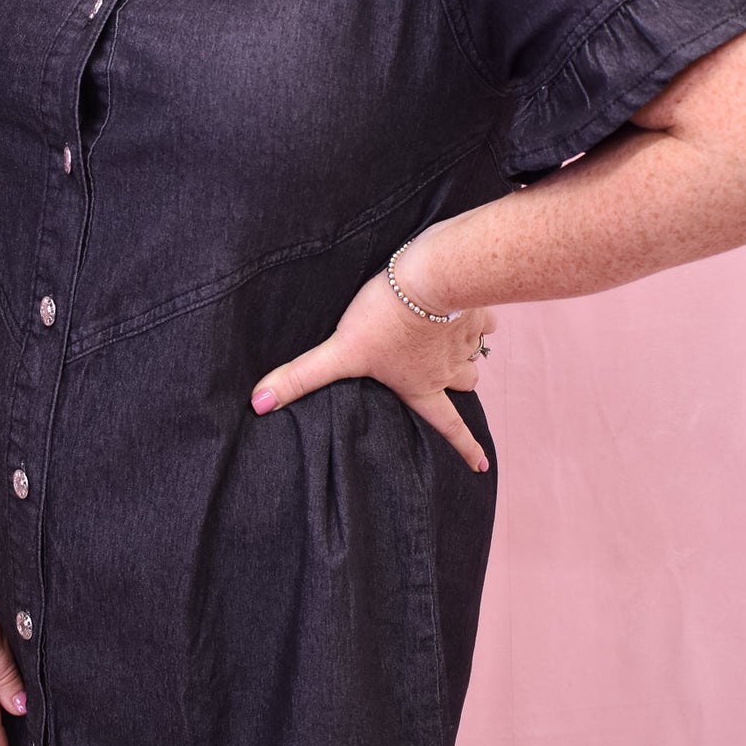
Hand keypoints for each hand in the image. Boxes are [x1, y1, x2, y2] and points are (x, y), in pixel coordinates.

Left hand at [248, 238, 497, 471]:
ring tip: (457, 345)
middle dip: (461, 385)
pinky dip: (480, 319)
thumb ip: (301, 376)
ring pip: (476, 356)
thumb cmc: (385, 318)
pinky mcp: (475, 311)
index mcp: (421, 385)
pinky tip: (468, 308)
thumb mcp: (340, 350)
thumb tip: (258, 405)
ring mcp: (466, 341)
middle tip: (456, 383)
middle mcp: (449, 369)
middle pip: (466, 384)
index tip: (482, 467)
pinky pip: (486, 321)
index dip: (465, 449)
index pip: (448, 426)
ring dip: (470, 353)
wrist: (432, 277)